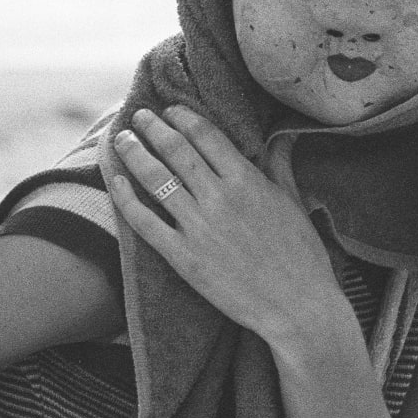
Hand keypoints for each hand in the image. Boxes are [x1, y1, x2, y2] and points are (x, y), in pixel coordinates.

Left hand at [108, 105, 353, 349]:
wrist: (298, 308)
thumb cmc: (302, 256)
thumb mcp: (294, 203)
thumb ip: (280, 166)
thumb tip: (283, 135)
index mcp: (247, 180)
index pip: (205, 135)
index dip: (182, 117)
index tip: (170, 110)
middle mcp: (219, 198)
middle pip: (175, 150)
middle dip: (152, 127)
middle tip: (139, 115)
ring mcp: (198, 228)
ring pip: (155, 178)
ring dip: (134, 153)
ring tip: (121, 139)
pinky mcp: (182, 257)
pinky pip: (144, 221)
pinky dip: (125, 197)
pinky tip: (115, 180)